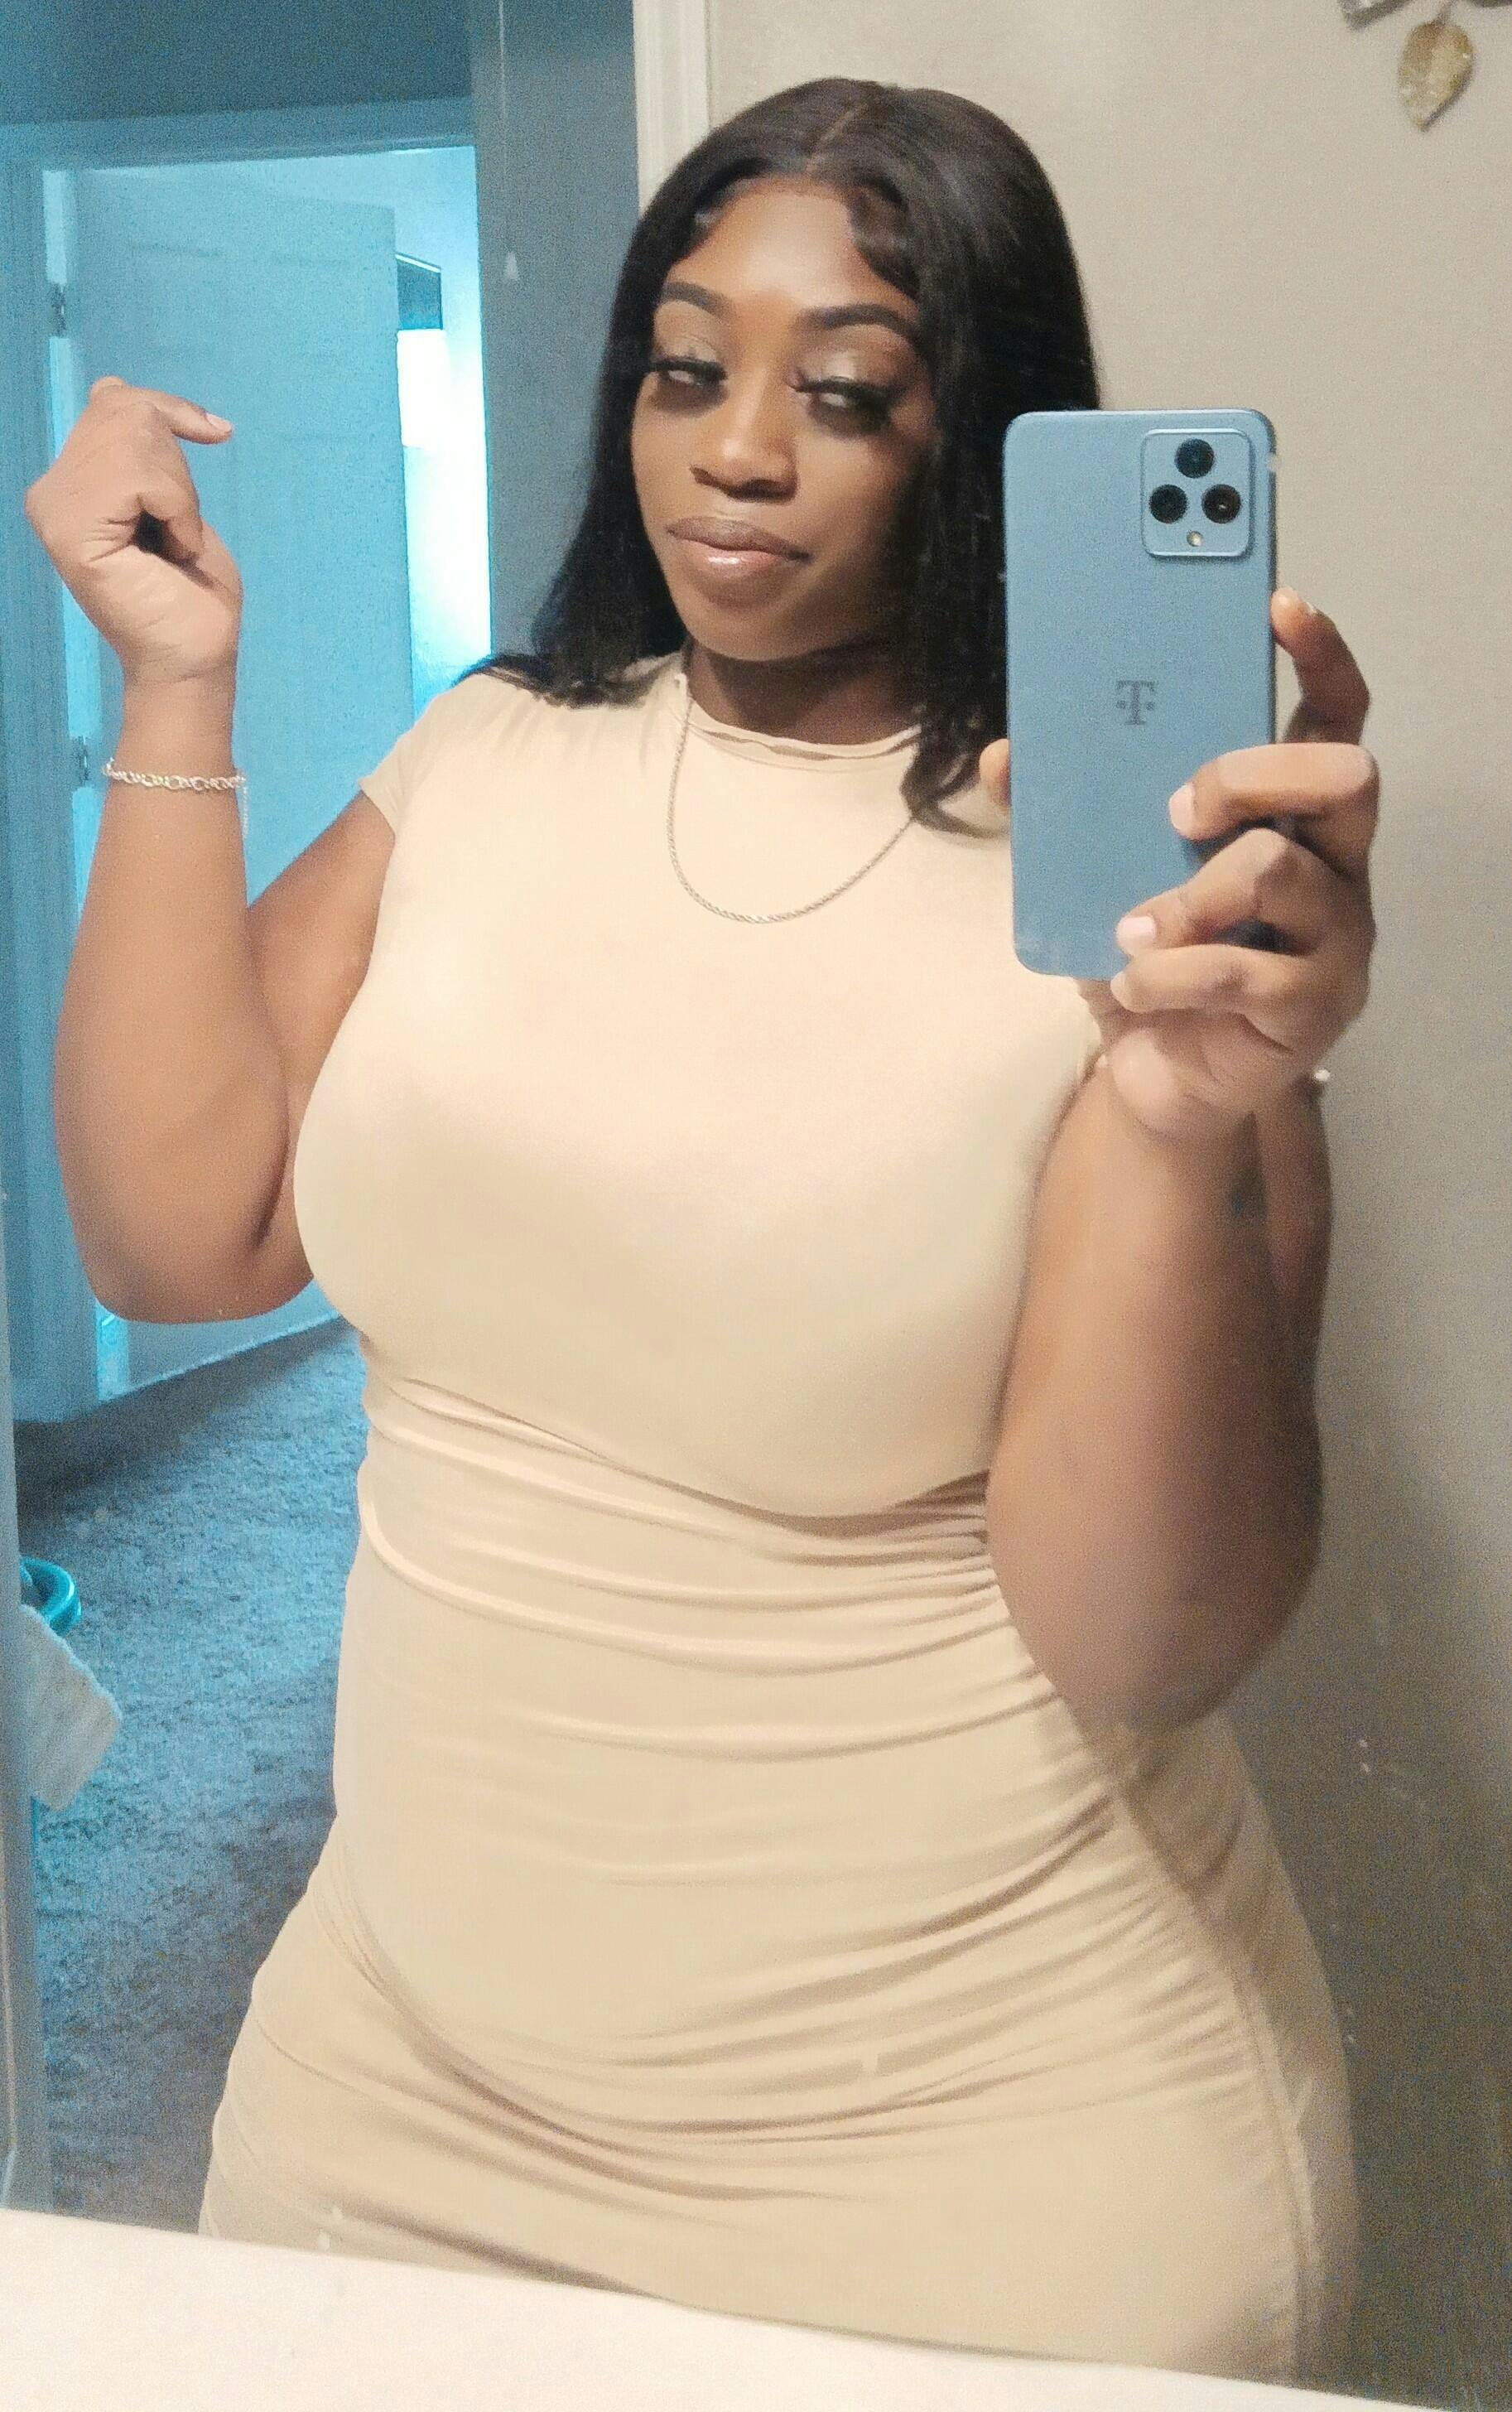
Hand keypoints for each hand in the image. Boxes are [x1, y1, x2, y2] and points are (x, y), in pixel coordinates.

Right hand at [23, 376, 242, 688]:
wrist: (194, 659)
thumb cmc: (191, 593)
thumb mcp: (173, 496)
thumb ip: (140, 446)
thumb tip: (112, 385)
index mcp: (70, 482)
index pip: (112, 400)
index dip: (171, 410)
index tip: (216, 433)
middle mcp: (51, 491)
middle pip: (125, 411)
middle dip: (178, 467)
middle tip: (179, 528)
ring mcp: (55, 509)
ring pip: (136, 441)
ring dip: (181, 496)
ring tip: (172, 544)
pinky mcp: (71, 531)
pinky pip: (143, 479)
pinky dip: (179, 513)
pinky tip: (171, 552)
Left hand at [980, 590, 1378, 1145]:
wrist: (1153, 1075)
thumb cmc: (1149, 958)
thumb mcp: (1095, 875)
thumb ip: (1058, 812)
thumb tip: (1004, 755)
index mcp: (1291, 812)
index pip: (1334, 714)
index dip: (1318, 657)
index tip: (1276, 609)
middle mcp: (1334, 863)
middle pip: (1342, 773)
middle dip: (1251, 773)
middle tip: (1178, 809)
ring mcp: (1336, 936)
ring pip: (1282, 869)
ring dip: (1187, 894)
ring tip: (1131, 927)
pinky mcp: (1314, 1006)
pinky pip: (1246, 971)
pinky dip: (1173, 974)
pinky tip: (1136, 983)